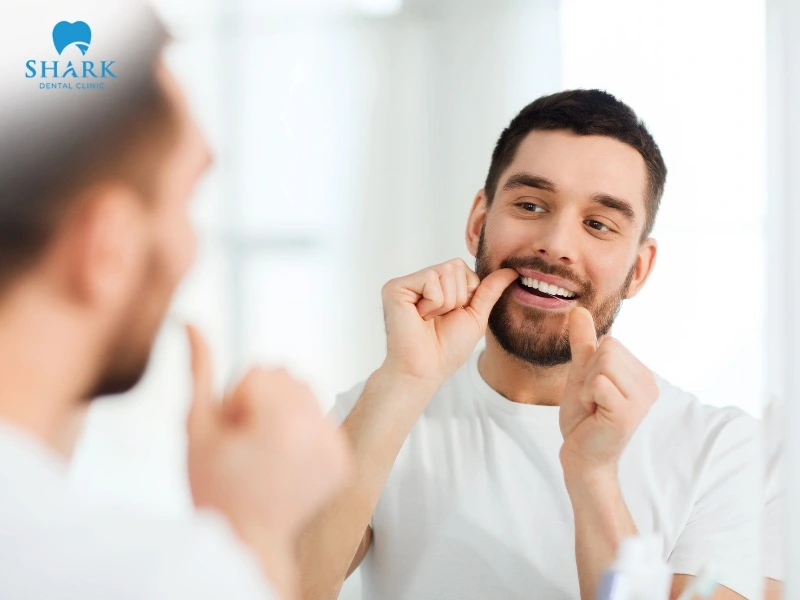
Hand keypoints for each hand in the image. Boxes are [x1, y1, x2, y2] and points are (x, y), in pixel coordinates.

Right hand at [185, 325, 351, 554]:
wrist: (247, 540)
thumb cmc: (215, 490)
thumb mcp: (197, 427)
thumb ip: (199, 370)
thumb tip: (192, 323)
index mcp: (282, 421)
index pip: (260, 371)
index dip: (236, 399)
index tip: (233, 433)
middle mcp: (316, 431)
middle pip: (287, 376)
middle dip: (262, 400)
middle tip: (247, 442)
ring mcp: (334, 447)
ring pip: (306, 394)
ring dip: (283, 411)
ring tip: (265, 451)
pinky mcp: (343, 460)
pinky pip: (322, 418)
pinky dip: (303, 431)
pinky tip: (284, 461)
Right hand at [380, 258, 517, 387]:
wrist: (426, 370)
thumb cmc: (447, 349)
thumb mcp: (475, 316)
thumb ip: (490, 290)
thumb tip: (512, 270)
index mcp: (435, 285)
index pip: (463, 268)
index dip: (467, 294)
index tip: (451, 316)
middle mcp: (419, 280)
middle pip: (455, 266)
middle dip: (457, 297)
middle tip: (439, 319)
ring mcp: (406, 283)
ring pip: (445, 271)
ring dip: (446, 303)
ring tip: (429, 319)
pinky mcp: (395, 287)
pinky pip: (430, 279)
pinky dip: (433, 304)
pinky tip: (419, 317)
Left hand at [558, 308, 657, 477]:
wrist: (582, 456)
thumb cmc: (584, 418)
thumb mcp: (581, 373)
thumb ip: (583, 343)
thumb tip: (578, 310)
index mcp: (642, 374)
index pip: (610, 342)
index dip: (591, 365)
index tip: (594, 391)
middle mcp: (649, 384)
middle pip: (608, 348)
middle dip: (589, 374)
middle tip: (593, 401)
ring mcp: (641, 399)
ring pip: (603, 363)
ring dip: (587, 386)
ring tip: (594, 407)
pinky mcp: (627, 412)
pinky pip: (597, 382)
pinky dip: (586, 396)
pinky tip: (595, 415)